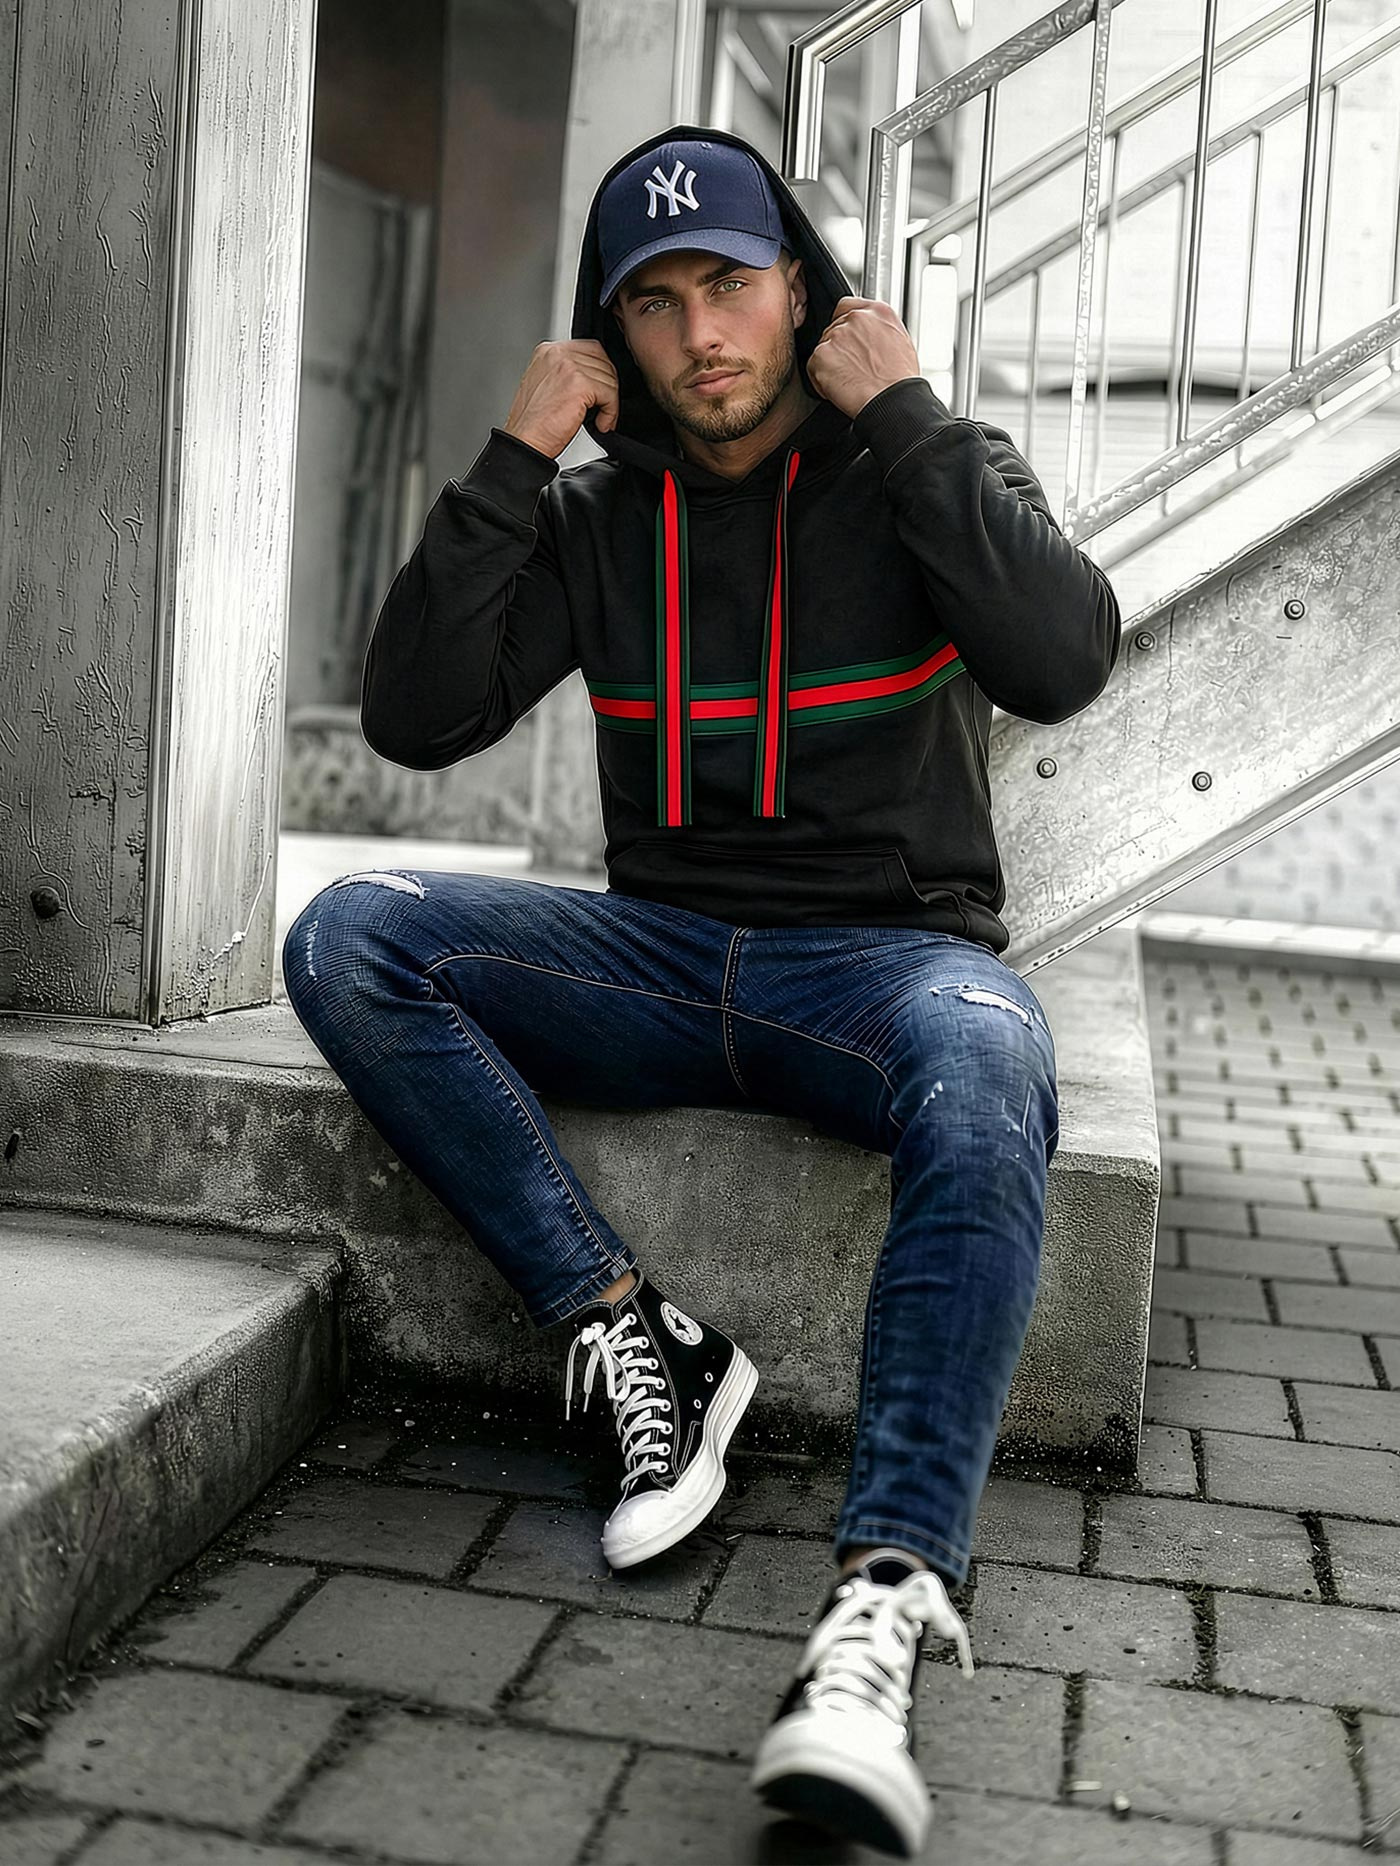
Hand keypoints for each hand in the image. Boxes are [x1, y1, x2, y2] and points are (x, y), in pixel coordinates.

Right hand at [503, 340, 620, 457]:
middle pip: (603, 361)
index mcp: (548, 351)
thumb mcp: (547, 386)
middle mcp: (557, 353)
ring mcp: (568, 366)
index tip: (601, 393)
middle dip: (608, 387)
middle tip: (604, 409)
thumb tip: (594, 378)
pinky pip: (610, 393)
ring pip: (608, 378)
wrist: (526, 441)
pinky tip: (600, 424)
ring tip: (600, 419)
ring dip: (610, 402)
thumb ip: (567, 374)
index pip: (591, 349)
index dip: (601, 373)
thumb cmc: (534, 423)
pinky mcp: (579, 383)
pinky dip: (611, 411)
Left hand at [807, 297, 922, 417]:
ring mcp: (837, 334)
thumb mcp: (900, 342)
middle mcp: (856, 318)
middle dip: (839, 349)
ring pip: (823, 347)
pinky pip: (813, 367)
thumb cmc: (899, 380)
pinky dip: (821, 380)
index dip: (844, 325)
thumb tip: (869, 336)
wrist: (891, 401)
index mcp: (878, 312)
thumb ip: (879, 331)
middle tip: (852, 370)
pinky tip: (840, 388)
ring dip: (831, 364)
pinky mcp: (821, 354)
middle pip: (833, 328)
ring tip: (850, 381)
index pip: (848, 306)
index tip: (848, 341)